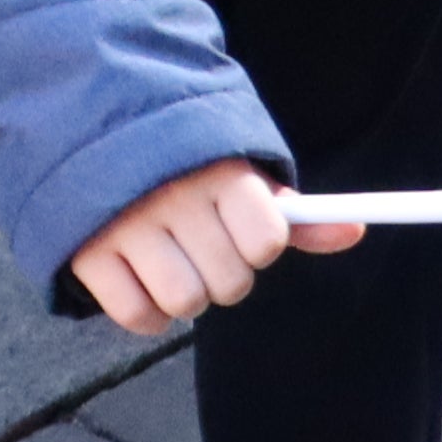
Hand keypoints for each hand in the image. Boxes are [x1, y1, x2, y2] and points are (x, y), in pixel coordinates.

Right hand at [65, 159, 355, 333]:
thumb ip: (294, 213)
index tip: (240, 229)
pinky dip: (147, 314)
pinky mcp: (87, 252)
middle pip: (230, 282)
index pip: (267, 241)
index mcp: (217, 171)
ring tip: (173, 265)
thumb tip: (354, 232)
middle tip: (202, 247)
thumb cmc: (183, 164)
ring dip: (186, 297)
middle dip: (223, 275)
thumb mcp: (237, 174)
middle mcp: (173, 196)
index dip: (259, 246)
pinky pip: (136, 316)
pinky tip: (144, 283)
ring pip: (185, 303)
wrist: (92, 125)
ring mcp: (125, 225)